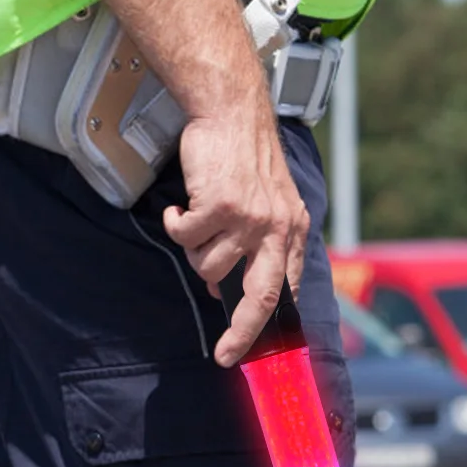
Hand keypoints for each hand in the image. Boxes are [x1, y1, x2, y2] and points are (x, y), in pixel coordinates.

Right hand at [163, 102, 309, 366]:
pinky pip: (186, 236)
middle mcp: (275, 228)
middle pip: (261, 297)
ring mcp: (249, 218)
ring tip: (195, 221)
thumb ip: (257, 245)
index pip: (284, 290)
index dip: (268, 324)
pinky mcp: (221, 205)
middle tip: (225, 354)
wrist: (232, 111)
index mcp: (291, 232)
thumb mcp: (269, 202)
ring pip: (208, 265)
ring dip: (192, 249)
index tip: (251, 349)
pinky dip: (175, 224)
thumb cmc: (244, 157)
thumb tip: (221, 287)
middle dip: (242, 332)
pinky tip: (180, 207)